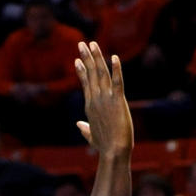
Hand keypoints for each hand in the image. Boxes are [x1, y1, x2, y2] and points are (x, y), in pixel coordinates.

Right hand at [76, 41, 132, 157]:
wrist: (114, 151)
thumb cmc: (105, 146)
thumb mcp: (92, 136)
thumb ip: (85, 128)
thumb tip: (78, 125)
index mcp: (90, 106)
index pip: (85, 84)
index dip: (82, 71)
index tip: (77, 60)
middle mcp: (96, 100)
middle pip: (90, 74)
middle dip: (86, 57)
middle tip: (82, 44)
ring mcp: (106, 99)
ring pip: (101, 74)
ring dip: (97, 57)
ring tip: (93, 44)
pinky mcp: (118, 101)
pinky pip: (118, 82)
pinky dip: (117, 69)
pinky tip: (115, 58)